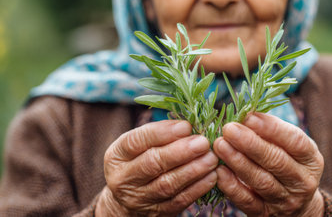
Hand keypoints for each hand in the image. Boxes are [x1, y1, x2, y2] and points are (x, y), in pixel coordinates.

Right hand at [96, 120, 217, 216]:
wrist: (129, 199)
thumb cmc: (140, 160)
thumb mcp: (140, 144)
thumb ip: (160, 133)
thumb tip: (189, 125)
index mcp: (117, 155)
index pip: (136, 141)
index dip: (162, 133)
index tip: (186, 126)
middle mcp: (123, 178)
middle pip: (152, 164)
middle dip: (181, 152)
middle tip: (203, 142)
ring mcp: (139, 198)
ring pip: (167, 184)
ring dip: (193, 170)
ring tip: (211, 158)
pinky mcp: (157, 212)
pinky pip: (179, 201)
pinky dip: (197, 188)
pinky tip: (211, 176)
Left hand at [213, 113, 323, 216]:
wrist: (297, 206)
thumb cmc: (288, 163)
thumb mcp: (289, 146)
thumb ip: (272, 131)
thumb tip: (246, 114)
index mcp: (311, 159)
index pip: (295, 141)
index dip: (271, 128)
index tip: (248, 116)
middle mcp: (302, 181)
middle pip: (276, 161)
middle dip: (250, 143)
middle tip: (229, 129)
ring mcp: (285, 200)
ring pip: (261, 181)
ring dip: (238, 161)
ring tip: (220, 144)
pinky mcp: (265, 214)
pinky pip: (247, 201)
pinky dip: (232, 186)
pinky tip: (219, 171)